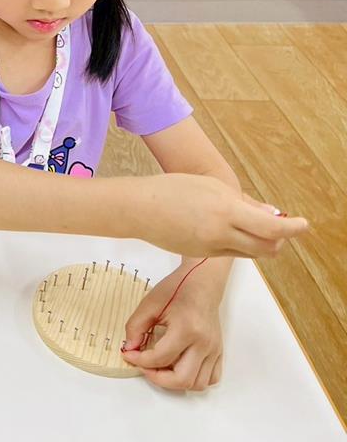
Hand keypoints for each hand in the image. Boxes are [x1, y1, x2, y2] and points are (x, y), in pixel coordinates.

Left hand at [121, 260, 225, 389]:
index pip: (160, 358)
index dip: (139, 360)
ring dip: (175, 382)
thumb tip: (129, 349)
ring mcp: (214, 349)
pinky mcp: (219, 352)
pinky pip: (211, 378)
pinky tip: (179, 367)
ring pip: (198, 384)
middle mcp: (204, 343)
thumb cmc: (177, 289)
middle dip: (157, 378)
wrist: (202, 283)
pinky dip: (194, 380)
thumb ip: (135, 327)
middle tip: (144, 365)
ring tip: (160, 367)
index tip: (129, 354)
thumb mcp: (149, 304)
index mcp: (187, 329)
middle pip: (182, 379)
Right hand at [138, 174, 306, 257]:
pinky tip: (226, 229)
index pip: (272, 228)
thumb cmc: (172, 189)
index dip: (293, 228)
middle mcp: (221, 233)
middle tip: (281, 229)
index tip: (303, 224)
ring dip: (260, 243)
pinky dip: (237, 243)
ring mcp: (210, 247)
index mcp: (226, 211)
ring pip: (249, 253)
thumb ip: (243, 202)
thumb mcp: (211, 187)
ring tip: (255, 228)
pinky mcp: (200, 254)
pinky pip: (228, 252)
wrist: (139, 208)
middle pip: (266, 248)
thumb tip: (271, 214)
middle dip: (279, 241)